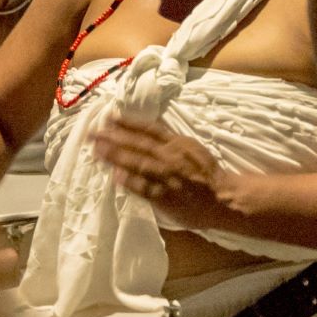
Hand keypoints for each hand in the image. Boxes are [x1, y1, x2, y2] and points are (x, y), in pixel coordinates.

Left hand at [92, 116, 229, 227]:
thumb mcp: (193, 149)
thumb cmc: (208, 174)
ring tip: (97, 151)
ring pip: (137, 163)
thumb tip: (148, 134)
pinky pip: (144, 187)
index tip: (109, 118)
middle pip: (138, 145)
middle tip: (93, 133)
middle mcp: (170, 157)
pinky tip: (114, 176)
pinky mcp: (165, 196)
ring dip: (116, 156)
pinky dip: (129, 181)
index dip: (128, 123)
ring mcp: (167, 177)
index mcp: (178, 144)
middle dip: (114, 138)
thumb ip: (171, 142)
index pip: (149, 130)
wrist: (223, 197)